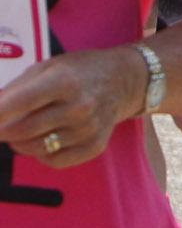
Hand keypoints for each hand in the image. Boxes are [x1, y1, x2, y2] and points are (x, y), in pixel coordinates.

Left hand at [0, 47, 143, 168]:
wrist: (123, 81)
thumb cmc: (79, 71)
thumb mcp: (48, 67)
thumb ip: (16, 89)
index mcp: (64, 81)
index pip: (20, 103)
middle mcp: (78, 106)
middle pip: (22, 130)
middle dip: (3, 130)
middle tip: (1, 125)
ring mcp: (88, 129)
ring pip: (34, 148)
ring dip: (19, 142)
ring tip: (22, 129)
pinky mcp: (94, 146)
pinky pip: (53, 160)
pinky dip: (41, 152)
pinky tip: (45, 137)